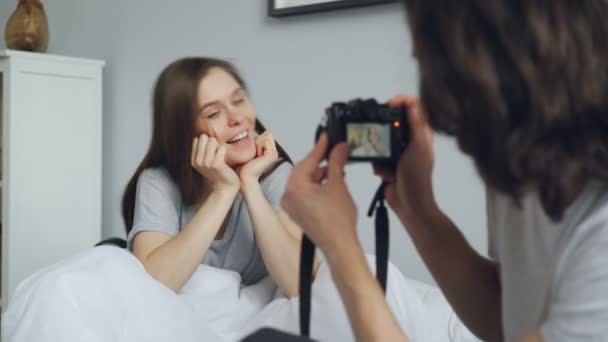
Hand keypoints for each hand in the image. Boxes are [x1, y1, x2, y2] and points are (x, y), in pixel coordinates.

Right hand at [191, 134, 239, 193]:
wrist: (225, 187)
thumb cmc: (219, 171)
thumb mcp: (206, 160)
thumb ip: (203, 149)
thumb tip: (203, 135)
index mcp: (193, 159)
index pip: (197, 139)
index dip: (206, 143)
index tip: (211, 153)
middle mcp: (197, 161)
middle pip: (204, 137)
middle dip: (212, 142)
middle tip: (217, 154)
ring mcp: (206, 163)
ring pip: (213, 141)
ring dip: (219, 147)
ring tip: (221, 157)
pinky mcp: (216, 165)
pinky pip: (222, 148)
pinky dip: (225, 152)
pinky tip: (225, 161)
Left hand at [238, 131, 279, 184]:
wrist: (244, 178)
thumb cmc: (242, 166)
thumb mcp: (248, 150)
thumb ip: (254, 141)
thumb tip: (254, 132)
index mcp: (269, 151)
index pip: (265, 134)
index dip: (256, 140)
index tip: (251, 152)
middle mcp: (274, 152)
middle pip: (267, 134)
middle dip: (257, 140)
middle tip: (253, 154)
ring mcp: (274, 154)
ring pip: (266, 136)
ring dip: (257, 143)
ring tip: (254, 155)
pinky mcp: (272, 155)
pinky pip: (265, 141)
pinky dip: (258, 146)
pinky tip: (256, 156)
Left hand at [281, 134, 357, 250]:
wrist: (339, 246)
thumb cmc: (337, 223)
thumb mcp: (338, 184)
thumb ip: (336, 162)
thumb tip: (339, 148)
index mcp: (295, 187)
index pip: (308, 160)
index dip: (320, 147)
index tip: (327, 138)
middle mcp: (288, 196)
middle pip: (304, 170)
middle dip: (321, 162)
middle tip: (336, 153)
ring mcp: (291, 206)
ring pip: (305, 181)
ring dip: (320, 175)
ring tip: (337, 172)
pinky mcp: (297, 213)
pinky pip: (304, 193)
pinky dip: (316, 186)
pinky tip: (330, 184)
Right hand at [373, 95, 437, 226]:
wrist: (409, 205)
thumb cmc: (419, 178)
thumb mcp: (418, 146)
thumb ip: (415, 122)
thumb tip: (410, 101)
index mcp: (421, 133)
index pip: (412, 108)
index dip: (400, 101)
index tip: (389, 103)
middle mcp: (410, 140)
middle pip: (392, 122)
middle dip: (383, 131)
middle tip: (379, 134)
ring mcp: (398, 153)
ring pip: (381, 141)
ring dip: (380, 153)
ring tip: (387, 164)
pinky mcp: (388, 164)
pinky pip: (376, 157)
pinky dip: (378, 166)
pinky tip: (386, 174)